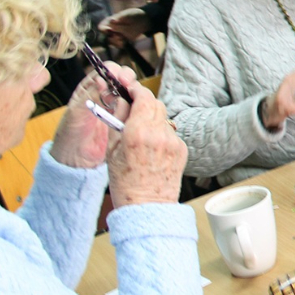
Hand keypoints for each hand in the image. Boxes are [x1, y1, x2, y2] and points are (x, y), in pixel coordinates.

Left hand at [50, 60, 138, 168]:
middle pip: (123, 78)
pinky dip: (139, 106)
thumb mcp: (77, 112)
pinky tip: (137, 110)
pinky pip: (136, 108)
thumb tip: (102, 79)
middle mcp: (105, 94)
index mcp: (90, 87)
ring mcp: (117, 106)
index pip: (106, 71)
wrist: (76, 158)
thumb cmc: (70, 134)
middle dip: (127, 79)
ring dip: (135, 93)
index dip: (114, 71)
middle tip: (128, 85)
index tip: (118, 77)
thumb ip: (90, 94)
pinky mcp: (125, 119)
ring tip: (133, 98)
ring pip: (132, 92)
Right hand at [99, 8, 150, 45]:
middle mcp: (110, 29)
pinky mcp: (121, 41)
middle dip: (111, 38)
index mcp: (108, 21)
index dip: (103, 30)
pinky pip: (119, 45)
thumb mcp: (127, 15)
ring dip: (116, 42)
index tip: (110, 30)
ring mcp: (115, 36)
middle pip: (104, 37)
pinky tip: (125, 41)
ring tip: (123, 38)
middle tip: (119, 36)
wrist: (143, 20)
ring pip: (111, 42)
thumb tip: (111, 20)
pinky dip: (121, 44)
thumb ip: (119, 19)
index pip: (101, 27)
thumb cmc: (133, 15)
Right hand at [106, 86, 185, 206]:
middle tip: (133, 110)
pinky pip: (170, 134)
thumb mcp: (111, 150)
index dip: (136, 90)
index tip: (130, 88)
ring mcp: (173, 142)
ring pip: (163, 119)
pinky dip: (161, 135)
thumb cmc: (125, 182)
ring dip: (152, 120)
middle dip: (144, 104)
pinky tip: (152, 150)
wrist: (147, 206)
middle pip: (156, 104)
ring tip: (140, 137)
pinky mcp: (182, 150)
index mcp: (138, 132)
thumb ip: (117, 121)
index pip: (144, 98)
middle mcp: (159, 134)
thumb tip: (122, 101)